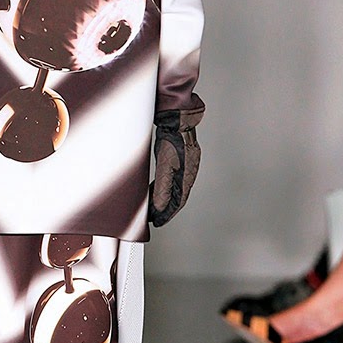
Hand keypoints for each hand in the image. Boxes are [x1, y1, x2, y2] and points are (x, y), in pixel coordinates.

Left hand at [148, 97, 203, 226]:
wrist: (177, 119)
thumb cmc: (173, 139)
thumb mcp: (165, 166)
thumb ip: (162, 187)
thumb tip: (159, 207)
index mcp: (187, 177)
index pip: (178, 202)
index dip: (167, 215)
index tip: (158, 223)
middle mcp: (189, 173)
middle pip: (177, 197)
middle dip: (165, 210)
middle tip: (154, 219)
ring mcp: (185, 166)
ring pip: (174, 188)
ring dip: (165, 198)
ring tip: (153, 207)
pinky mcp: (180, 159)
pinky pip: (172, 179)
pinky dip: (164, 186)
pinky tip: (156, 188)